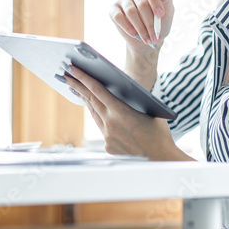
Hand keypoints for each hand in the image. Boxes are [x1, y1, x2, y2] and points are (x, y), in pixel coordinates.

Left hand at [62, 64, 186, 159]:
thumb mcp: (147, 110)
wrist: (161, 159)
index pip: (97, 90)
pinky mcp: (108, 147)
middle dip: (77, 86)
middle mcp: (110, 124)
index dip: (83, 78)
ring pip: (94, 114)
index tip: (72, 69)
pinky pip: (102, 129)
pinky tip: (96, 111)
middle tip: (67, 75)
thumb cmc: (159, 133)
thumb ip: (131, 101)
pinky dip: (100, 118)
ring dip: (85, 100)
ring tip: (77, 89)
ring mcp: (108, 136)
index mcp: (121, 111)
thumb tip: (118, 91)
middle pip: (90, 100)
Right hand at [110, 0, 173, 50]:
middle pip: (141, 3)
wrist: (149, 38)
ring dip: (141, 28)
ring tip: (147, 39)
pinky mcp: (114, 10)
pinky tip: (135, 34)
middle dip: (150, 22)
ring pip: (131, 12)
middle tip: (155, 35)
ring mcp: (123, 0)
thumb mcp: (168, 9)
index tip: (160, 15)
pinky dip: (128, 28)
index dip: (154, 0)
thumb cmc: (160, 22)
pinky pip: (119, 17)